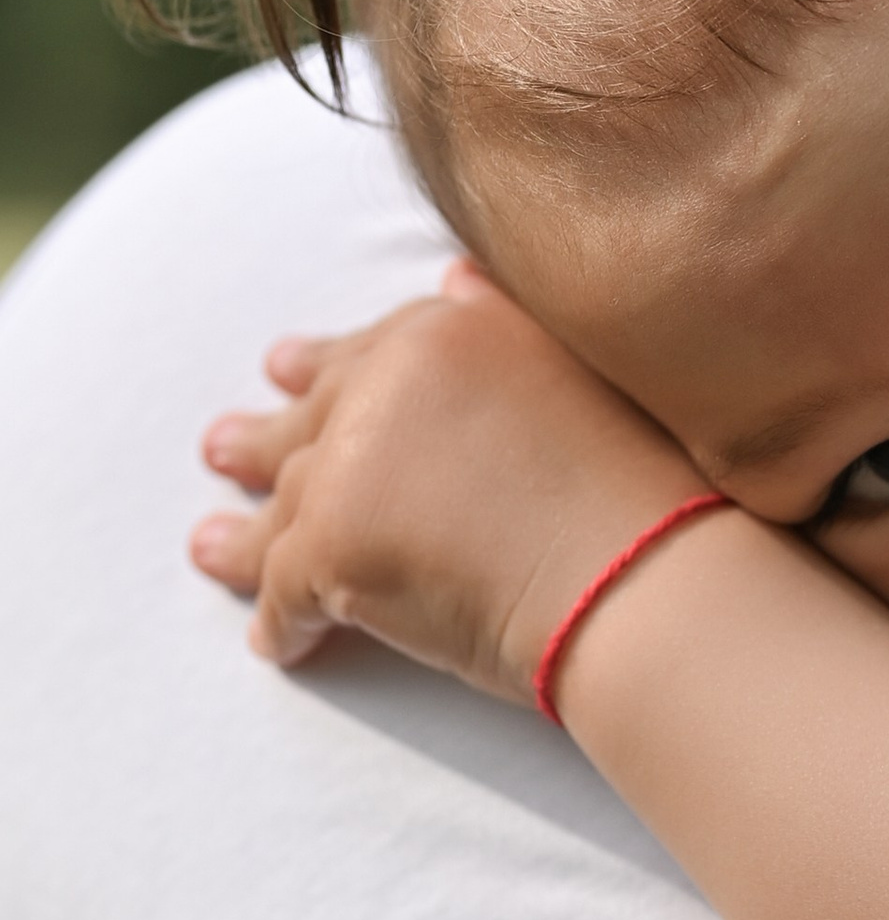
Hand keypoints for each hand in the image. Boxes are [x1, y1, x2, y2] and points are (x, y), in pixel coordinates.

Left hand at [192, 264, 701, 705]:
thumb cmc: (646, 487)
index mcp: (447, 331)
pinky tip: (279, 643)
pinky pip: (284, 592)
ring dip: (245, 537)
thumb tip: (453, 276)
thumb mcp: (583, 365)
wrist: (643, 575)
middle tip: (220, 450)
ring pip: (281, 506)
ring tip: (212, 548)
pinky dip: (281, 622)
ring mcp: (349, 464)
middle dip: (261, 439)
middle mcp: (386, 382)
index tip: (284, 371)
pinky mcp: (329, 547)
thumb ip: (504, 319)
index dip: (323, 369)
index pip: (367, 350)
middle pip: (308, 420)